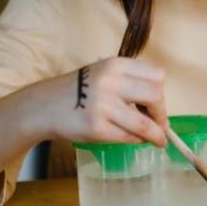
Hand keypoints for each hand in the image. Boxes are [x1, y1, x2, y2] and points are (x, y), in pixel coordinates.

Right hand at [51, 57, 167, 146]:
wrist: (44, 106)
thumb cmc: (80, 90)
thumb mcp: (104, 73)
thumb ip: (130, 82)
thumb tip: (159, 108)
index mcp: (116, 64)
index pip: (156, 76)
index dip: (161, 93)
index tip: (158, 105)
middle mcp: (110, 81)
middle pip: (155, 96)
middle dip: (161, 113)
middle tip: (160, 123)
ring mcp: (103, 105)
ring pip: (145, 124)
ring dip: (156, 135)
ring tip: (158, 140)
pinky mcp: (96, 128)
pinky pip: (128, 137)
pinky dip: (136, 140)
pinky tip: (136, 140)